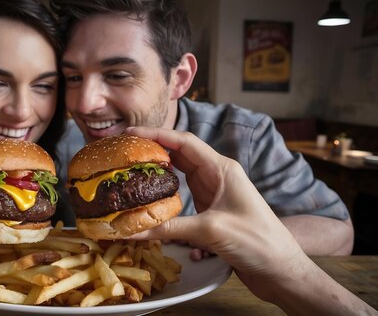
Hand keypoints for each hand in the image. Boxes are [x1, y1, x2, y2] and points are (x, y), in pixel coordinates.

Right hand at [125, 127, 307, 301]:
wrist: (280, 269)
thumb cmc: (257, 242)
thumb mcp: (211, 230)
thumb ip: (170, 228)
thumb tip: (132, 229)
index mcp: (222, 169)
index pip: (184, 142)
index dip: (156, 135)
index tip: (130, 135)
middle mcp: (217, 176)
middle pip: (179, 155)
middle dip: (152, 151)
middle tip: (124, 154)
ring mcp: (214, 193)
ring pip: (179, 176)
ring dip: (157, 173)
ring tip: (130, 172)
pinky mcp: (210, 211)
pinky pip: (182, 196)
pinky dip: (164, 196)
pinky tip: (149, 199)